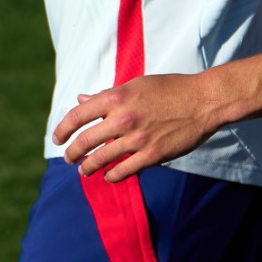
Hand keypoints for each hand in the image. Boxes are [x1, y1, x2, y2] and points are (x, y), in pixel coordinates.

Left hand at [51, 73, 225, 181]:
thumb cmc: (170, 88)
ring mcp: (136, 139)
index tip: (58, 138)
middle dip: (72, 153)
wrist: (203, 101)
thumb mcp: (136, 85)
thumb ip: (107, 94)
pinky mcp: (151, 156)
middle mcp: (122, 118)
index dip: (63, 129)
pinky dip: (111, 176)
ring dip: (88, 167)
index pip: (77, 115)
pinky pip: (122, 171)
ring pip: (100, 159)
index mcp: (116, 97)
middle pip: (84, 141)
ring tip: (84, 170)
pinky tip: (108, 176)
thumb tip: (82, 98)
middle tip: (69, 158)